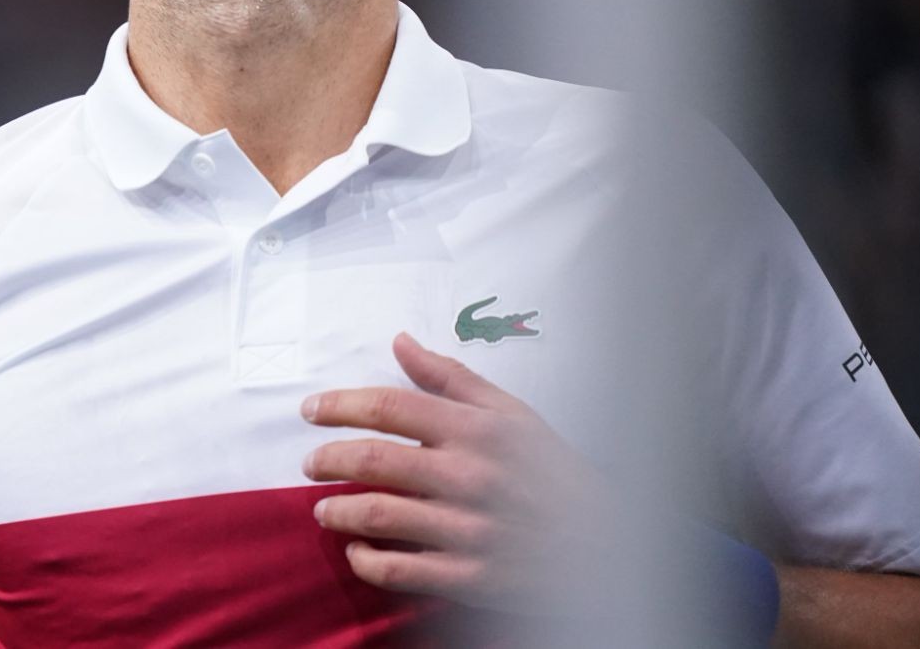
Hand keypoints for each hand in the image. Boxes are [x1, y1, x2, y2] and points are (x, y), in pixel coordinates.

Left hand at [301, 332, 620, 614]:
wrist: (610, 544)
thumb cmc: (554, 473)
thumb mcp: (511, 413)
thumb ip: (450, 378)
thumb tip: (400, 342)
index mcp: (477, 431)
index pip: (389, 407)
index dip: (339, 405)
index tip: (311, 410)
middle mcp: (469, 476)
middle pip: (372, 459)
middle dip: (327, 460)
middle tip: (309, 463)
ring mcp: (469, 529)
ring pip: (379, 516)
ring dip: (339, 512)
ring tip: (324, 510)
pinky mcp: (473, 576)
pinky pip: (403, 571)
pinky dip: (369, 563)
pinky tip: (358, 553)